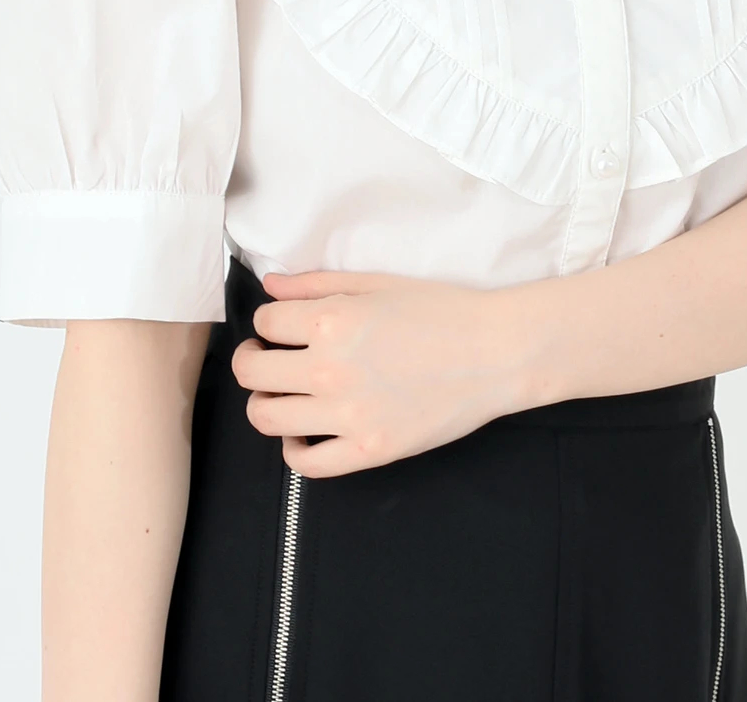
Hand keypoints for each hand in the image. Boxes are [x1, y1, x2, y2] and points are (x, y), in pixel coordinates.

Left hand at [229, 268, 522, 477]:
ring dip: (264, 402)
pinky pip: (305, 463)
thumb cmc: (441, 309)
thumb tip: (270, 288)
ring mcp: (347, 414)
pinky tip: (305, 430)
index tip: (279, 327)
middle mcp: (330, 368)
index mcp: (332, 320)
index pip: (264, 322)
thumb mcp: (376, 283)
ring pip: (266, 417)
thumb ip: (317, 284)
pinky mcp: (368, 450)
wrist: (494, 352)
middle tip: (267, 358)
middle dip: (252, 360)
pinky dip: (294, 448)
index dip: (267, 322)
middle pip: (252, 372)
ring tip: (283, 393)